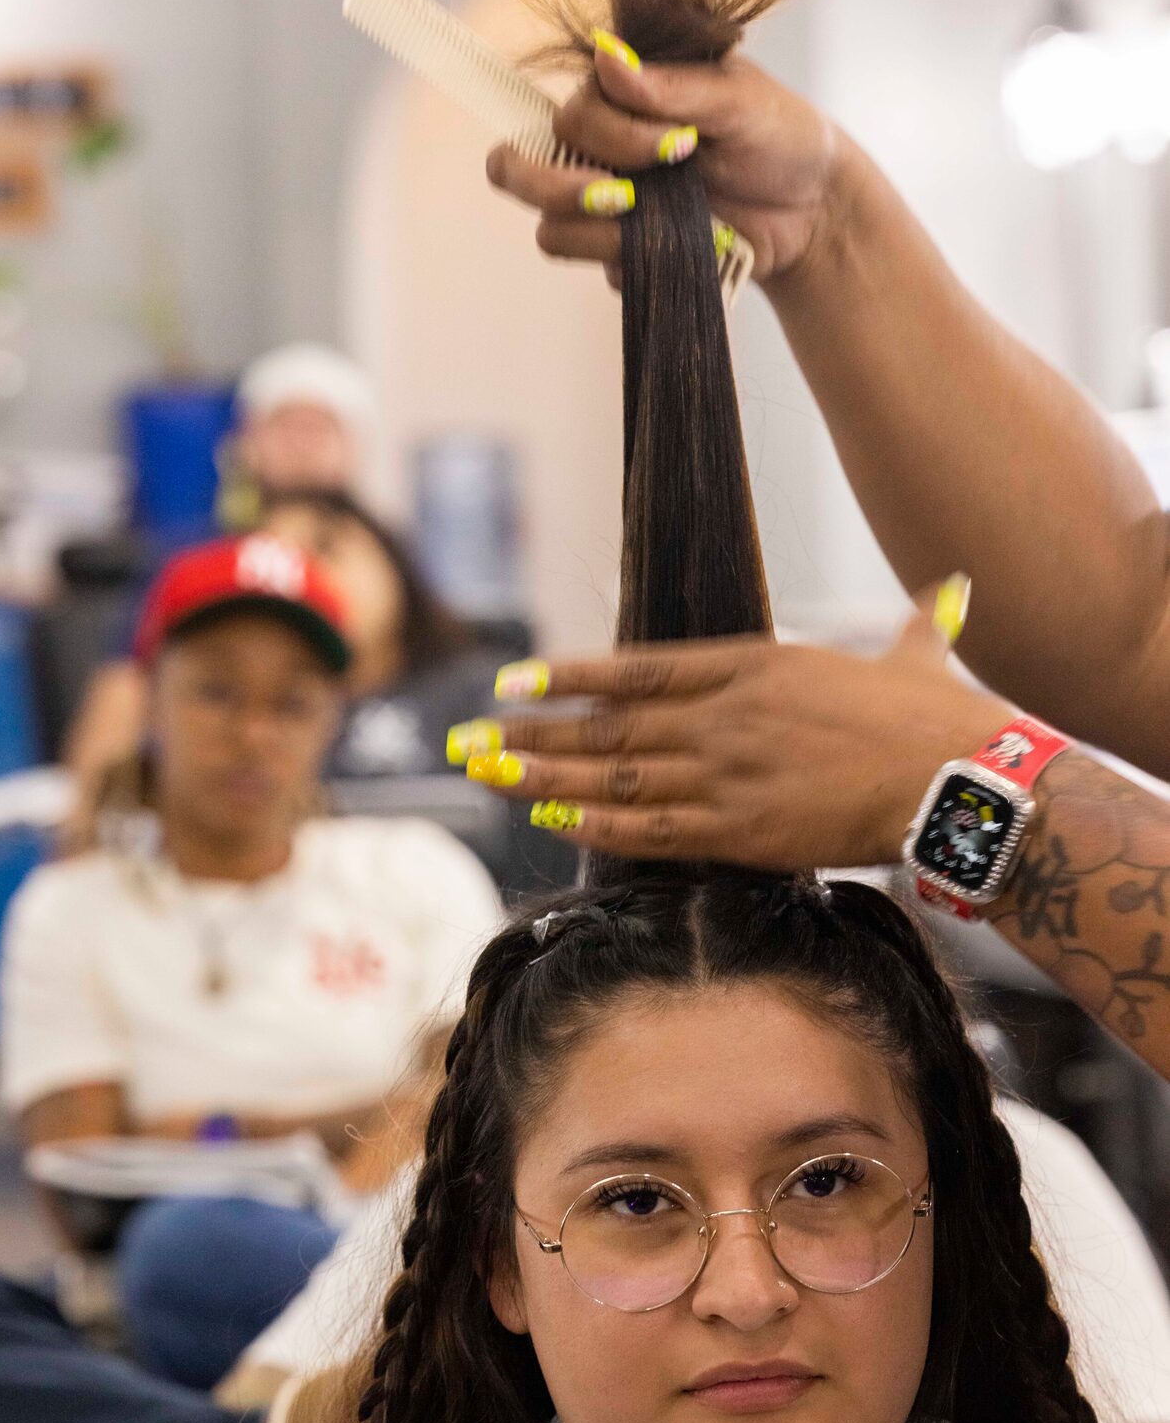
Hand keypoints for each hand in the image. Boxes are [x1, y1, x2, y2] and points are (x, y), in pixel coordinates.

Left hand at [470, 607, 1009, 872]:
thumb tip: (952, 591)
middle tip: (471, 740)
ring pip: (613, 776)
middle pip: (604, 726)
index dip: (568, 678)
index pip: (634, 670)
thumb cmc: (933, 716)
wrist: (952, 778)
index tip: (516, 681)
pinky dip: (596, 825)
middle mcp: (721, 716)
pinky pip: (650, 828)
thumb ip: (915, 624)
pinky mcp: (738, 830)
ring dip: (543, 778)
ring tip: (488, 777)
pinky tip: (551, 822)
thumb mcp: (913, 655)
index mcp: (750, 665)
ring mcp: (723, 774)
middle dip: (531, 734)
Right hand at [485, 40, 844, 285]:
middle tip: (626, 197)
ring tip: (654, 222)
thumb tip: (606, 58)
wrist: (815, 209)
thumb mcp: (739, 99)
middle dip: (563, 187)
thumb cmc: (782, 137)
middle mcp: (600, 149)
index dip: (609, 136)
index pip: (566, 116)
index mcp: (620, 97)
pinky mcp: (624, 253)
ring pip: (550, 229)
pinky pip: (595, 268)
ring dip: (596, 231)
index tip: (678, 146)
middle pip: (518, 170)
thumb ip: (671, 87)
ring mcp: (608, 204)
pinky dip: (631, 262)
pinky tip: (681, 248)